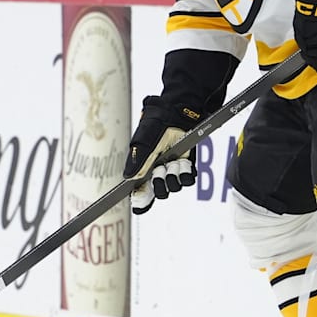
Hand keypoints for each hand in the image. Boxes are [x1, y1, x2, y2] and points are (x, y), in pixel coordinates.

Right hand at [123, 96, 199, 214]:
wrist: (175, 113)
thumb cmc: (155, 126)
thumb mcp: (143, 143)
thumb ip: (137, 161)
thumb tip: (128, 178)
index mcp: (142, 169)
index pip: (140, 192)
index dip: (140, 201)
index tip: (139, 203)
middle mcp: (157, 172)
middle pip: (159, 193)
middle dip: (159, 185)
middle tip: (159, 170)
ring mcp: (172, 170)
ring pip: (174, 187)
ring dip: (173, 176)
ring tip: (171, 162)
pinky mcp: (186, 167)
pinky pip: (188, 180)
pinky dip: (185, 173)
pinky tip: (181, 162)